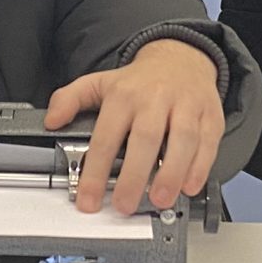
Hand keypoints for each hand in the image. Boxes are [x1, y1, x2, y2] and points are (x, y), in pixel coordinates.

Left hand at [45, 39, 222, 217]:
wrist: (182, 58)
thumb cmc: (141, 81)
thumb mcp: (100, 82)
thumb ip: (71, 99)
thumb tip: (51, 119)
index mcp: (124, 95)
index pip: (107, 136)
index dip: (95, 170)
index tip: (88, 198)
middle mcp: (155, 99)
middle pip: (145, 138)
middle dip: (135, 175)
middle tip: (124, 204)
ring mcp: (185, 106)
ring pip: (182, 139)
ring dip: (172, 173)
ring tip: (160, 199)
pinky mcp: (210, 115)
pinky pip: (208, 141)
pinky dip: (201, 166)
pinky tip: (189, 185)